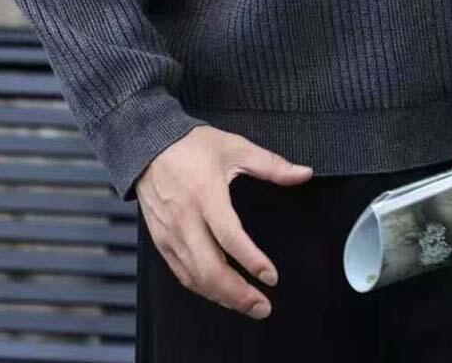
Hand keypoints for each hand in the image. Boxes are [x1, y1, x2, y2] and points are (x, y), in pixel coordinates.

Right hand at [135, 125, 312, 318]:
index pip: (229, 237)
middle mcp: (186, 219)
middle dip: (238, 294)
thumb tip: (303, 174)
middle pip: (210, 269)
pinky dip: (202, 288)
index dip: (252, 260)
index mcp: (206, 195)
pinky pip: (181, 273)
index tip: (271, 276)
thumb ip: (272, 164)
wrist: (149, 145)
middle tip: (263, 306)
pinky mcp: (161, 241)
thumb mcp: (236, 147)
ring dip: (222, 297)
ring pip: (195, 277)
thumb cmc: (192, 145)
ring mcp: (171, 233)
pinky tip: (219, 293)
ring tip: (247, 306)